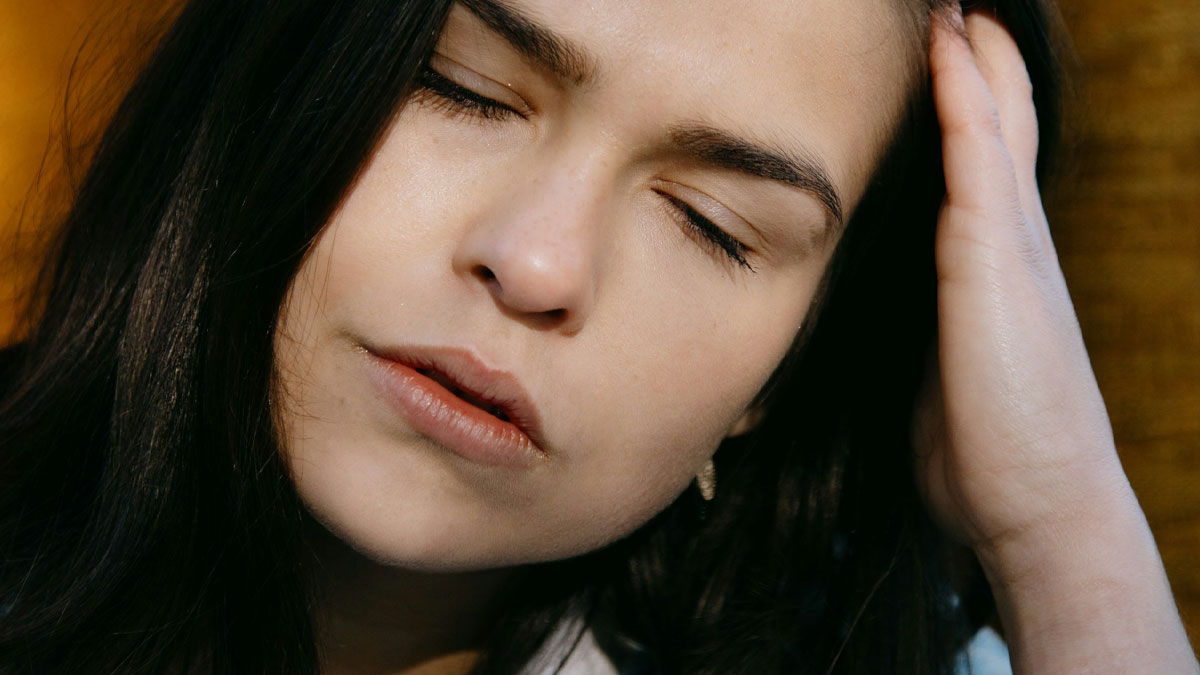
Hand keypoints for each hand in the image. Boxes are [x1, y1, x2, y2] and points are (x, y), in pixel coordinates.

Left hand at [914, 9, 1125, 569]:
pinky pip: (977, 162)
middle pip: (997, 128)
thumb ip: (925, 329)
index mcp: (997, 269)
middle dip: (977, 63)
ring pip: (991, 127)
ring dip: (972, 59)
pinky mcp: (995, 266)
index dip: (968, 104)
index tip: (943, 52)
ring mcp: (1011, 250)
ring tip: (954, 5)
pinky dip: (964, 101)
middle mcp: (1013, 245)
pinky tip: (949, 50)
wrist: (1038, 506)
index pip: (983, 165)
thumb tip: (893, 324)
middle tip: (954, 7)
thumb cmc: (986, 450)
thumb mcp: (943, 371)